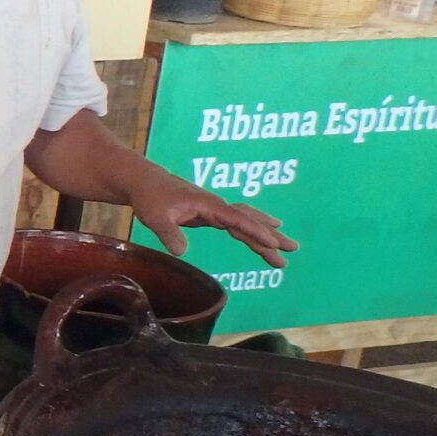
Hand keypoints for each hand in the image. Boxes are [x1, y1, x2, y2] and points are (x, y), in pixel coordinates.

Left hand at [132, 175, 297, 266]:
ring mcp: (215, 210)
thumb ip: (169, 233)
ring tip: (287, 249)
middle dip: (270, 235)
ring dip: (266, 235)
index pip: (237, 219)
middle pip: (249, 220)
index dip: (255, 231)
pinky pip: (238, 225)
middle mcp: (217, 206)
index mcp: (208, 204)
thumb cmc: (150, 198)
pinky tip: (263, 239)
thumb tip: (180, 251)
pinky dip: (252, 232)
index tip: (273, 242)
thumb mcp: (156, 217)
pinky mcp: (211, 215)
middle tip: (293, 249)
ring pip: (247, 222)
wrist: (144, 184)